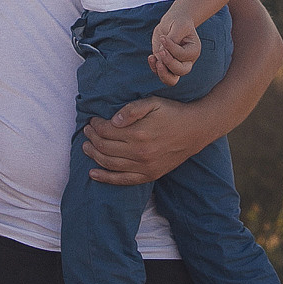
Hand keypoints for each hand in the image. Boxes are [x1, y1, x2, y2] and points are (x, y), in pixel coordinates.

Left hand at [82, 95, 212, 184]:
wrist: (196, 130)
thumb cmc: (172, 113)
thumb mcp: (153, 103)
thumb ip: (132, 110)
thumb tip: (113, 120)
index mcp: (139, 133)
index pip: (106, 131)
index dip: (95, 125)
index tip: (92, 120)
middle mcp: (140, 152)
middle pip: (104, 147)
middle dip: (91, 138)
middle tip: (86, 131)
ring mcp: (144, 166)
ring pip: (109, 163)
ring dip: (93, 155)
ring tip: (86, 147)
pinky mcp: (149, 175)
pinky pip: (123, 180)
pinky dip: (105, 178)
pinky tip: (93, 173)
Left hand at [148, 11, 200, 86]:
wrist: (174, 22)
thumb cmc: (179, 22)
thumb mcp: (179, 26)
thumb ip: (173, 39)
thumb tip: (162, 51)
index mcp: (193, 51)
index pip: (182, 55)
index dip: (171, 48)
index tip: (163, 37)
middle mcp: (186, 61)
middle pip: (181, 71)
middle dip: (169, 63)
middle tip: (161, 52)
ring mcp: (175, 64)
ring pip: (171, 80)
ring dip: (162, 73)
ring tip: (155, 60)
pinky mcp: (165, 64)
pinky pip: (160, 73)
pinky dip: (154, 68)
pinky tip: (151, 57)